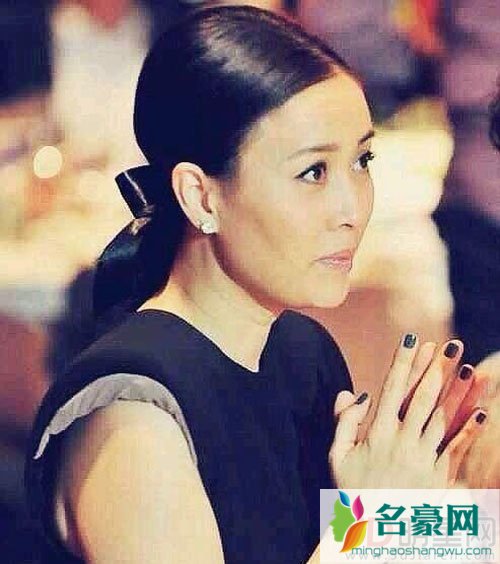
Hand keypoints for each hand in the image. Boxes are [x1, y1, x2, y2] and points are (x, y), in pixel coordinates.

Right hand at [329, 335, 486, 488]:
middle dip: (436, 368)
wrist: (373, 534)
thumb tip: (353, 393)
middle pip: (422, 397)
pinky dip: (471, 430)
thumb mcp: (337, 457)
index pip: (392, 388)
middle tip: (449, 345)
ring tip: (470, 368)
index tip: (412, 339)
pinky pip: (457, 450)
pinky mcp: (439, 477)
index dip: (403, 362)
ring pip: (443, 418)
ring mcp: (423, 459)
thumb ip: (343, 423)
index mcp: (376, 433)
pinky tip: (483, 411)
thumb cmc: (352, 493)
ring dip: (457, 392)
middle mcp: (402, 441)